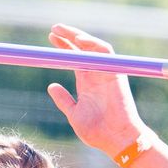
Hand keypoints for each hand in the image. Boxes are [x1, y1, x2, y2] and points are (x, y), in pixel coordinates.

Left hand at [45, 24, 147, 154]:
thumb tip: (51, 86)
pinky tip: (78, 40)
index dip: (64, 47)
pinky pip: (106, 52)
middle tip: (53, 29)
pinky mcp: (115, 73)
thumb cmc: (97, 131)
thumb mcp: (74, 114)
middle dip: (68, 37)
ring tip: (61, 30)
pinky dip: (93, 44)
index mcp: (86, 82)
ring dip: (78, 36)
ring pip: (93, 46)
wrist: (116, 139)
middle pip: (82, 49)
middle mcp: (96, 74)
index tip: (51, 39)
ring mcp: (105, 73)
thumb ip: (64, 100)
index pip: (74, 58)